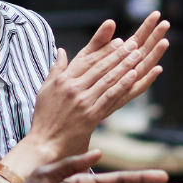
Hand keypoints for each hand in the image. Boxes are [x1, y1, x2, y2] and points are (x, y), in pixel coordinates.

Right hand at [25, 14, 169, 160]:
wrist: (44, 143)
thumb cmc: (45, 117)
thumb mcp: (45, 89)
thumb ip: (56, 69)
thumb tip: (62, 51)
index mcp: (63, 79)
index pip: (86, 58)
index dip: (103, 48)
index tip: (117, 39)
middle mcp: (73, 87)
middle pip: (99, 66)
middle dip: (118, 53)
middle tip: (132, 43)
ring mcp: (82, 101)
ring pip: (107, 78)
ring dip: (124, 65)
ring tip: (137, 54)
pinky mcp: (91, 115)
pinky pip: (110, 96)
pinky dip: (123, 84)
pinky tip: (134, 75)